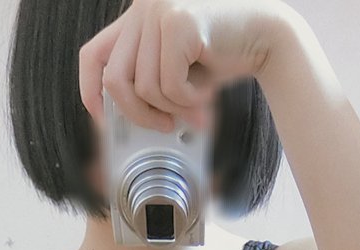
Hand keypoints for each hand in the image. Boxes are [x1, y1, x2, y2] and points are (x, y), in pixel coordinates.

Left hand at [79, 0, 295, 131]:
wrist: (269, 36)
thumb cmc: (225, 53)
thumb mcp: (177, 66)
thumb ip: (149, 78)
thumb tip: (119, 117)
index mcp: (138, 15)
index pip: (93, 54)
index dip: (90, 90)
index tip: (102, 117)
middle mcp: (143, 7)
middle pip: (115, 79)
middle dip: (139, 115)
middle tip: (164, 127)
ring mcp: (158, 10)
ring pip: (144, 87)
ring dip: (173, 108)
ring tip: (197, 104)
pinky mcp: (177, 21)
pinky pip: (168, 84)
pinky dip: (189, 99)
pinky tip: (207, 90)